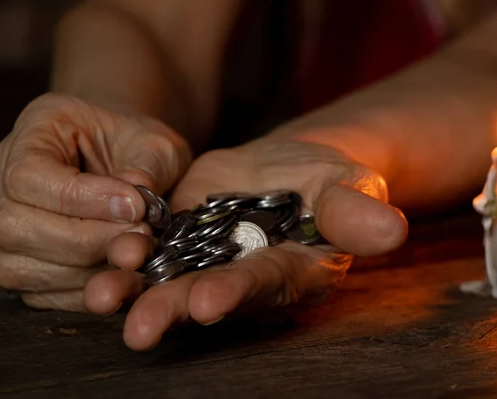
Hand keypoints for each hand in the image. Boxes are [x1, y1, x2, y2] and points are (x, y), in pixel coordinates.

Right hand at [0, 93, 190, 310]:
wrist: (134, 161)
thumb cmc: (139, 145)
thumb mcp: (155, 143)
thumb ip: (148, 169)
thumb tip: (137, 204)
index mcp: (34, 133)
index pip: (28, 175)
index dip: (82, 199)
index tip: (136, 206)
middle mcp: (4, 180)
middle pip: (13, 226)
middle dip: (86, 239)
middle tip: (141, 234)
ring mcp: (8, 228)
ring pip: (18, 268)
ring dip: (86, 270)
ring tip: (136, 253)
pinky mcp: (25, 266)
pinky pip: (39, 294)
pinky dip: (84, 291)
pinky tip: (122, 275)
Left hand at [85, 133, 407, 350]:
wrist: (287, 167)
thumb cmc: (328, 180)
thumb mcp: (347, 186)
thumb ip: (357, 211)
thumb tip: (394, 230)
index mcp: (289, 271)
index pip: (262, 284)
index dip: (236, 293)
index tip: (207, 302)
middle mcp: (243, 276)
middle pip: (206, 294)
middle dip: (173, 310)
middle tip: (139, 328)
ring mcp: (206, 259)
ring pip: (167, 280)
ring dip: (134, 291)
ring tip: (102, 298)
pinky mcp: (180, 237)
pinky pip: (150, 249)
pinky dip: (126, 256)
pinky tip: (102, 258)